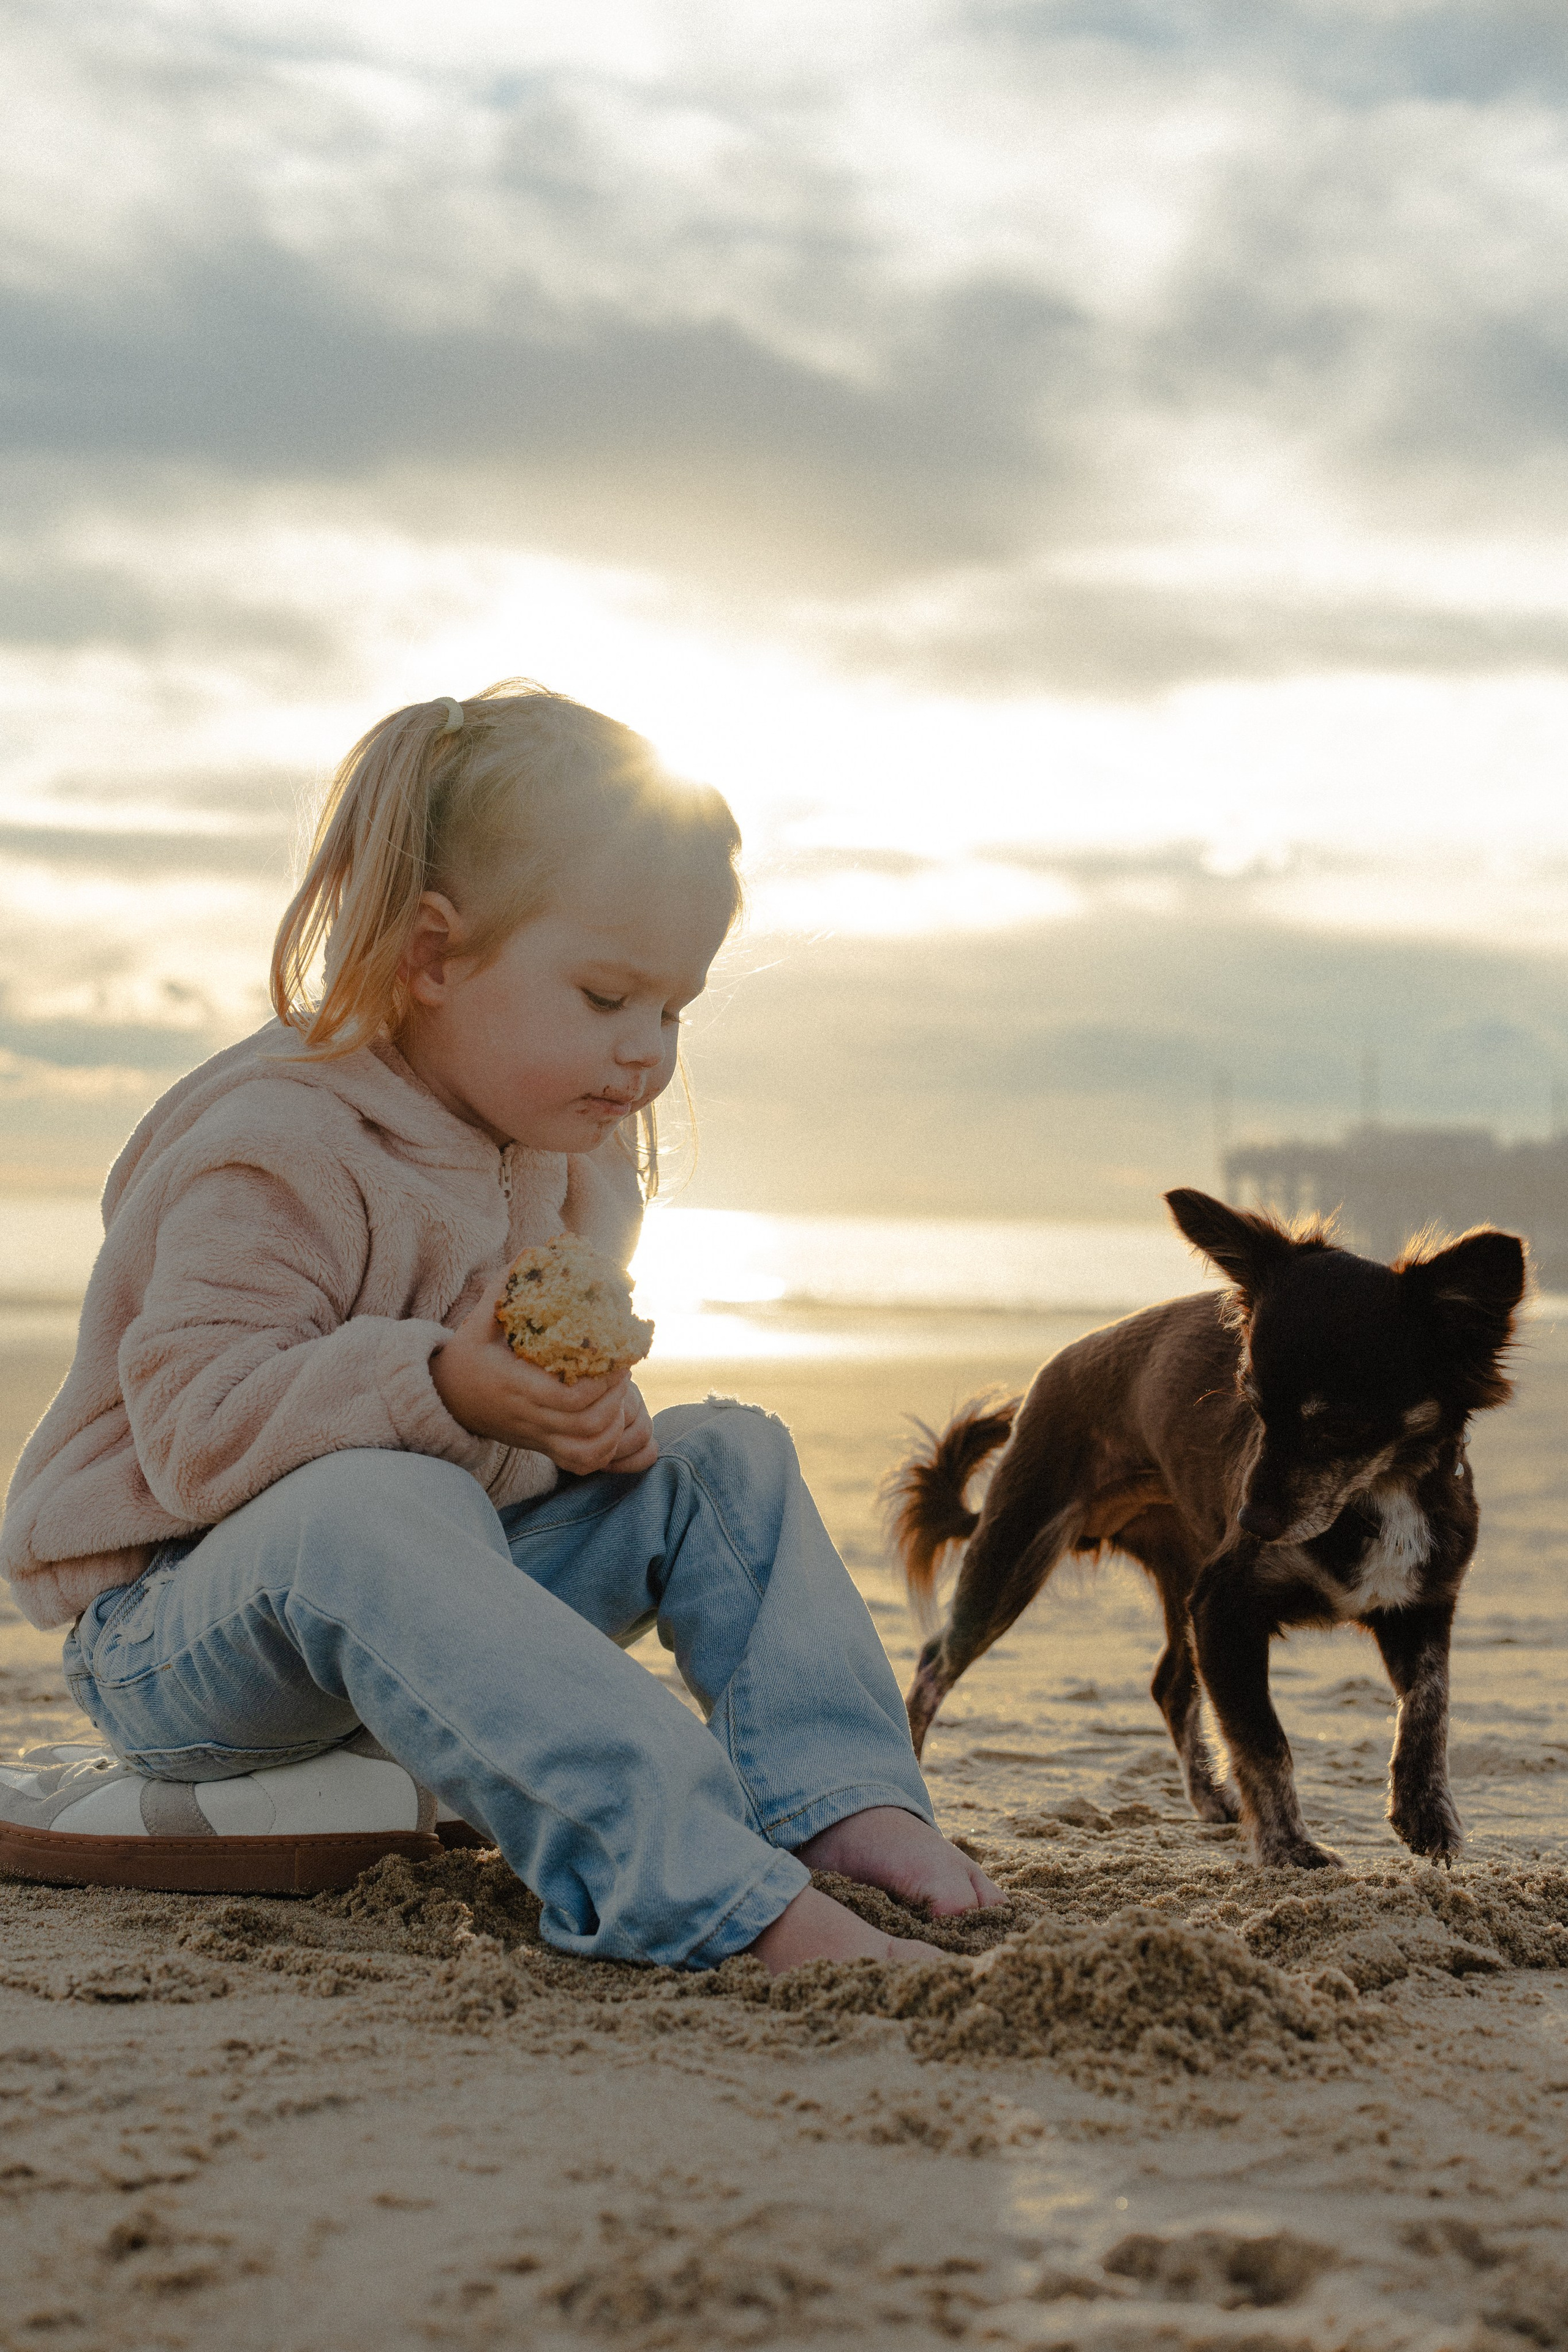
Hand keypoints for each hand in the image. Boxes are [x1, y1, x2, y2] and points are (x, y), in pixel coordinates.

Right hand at [430, 1292, 658, 1475]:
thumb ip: (503, 1288)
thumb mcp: (479, 1321)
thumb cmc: (467, 1355)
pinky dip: (606, 1449)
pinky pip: (582, 1463)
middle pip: (586, 1424)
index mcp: (514, 1387)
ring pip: (588, 1450)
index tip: (617, 1357)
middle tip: (623, 1369)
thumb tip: (534, 1252)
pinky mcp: (543, 1449)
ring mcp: (536, 1438)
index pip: (567, 1398)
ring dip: (614, 1425)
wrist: (446, 1400)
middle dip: (615, 1398)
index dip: (600, 1383)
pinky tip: (612, 1422)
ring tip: (619, 1393)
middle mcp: (527, 1419)